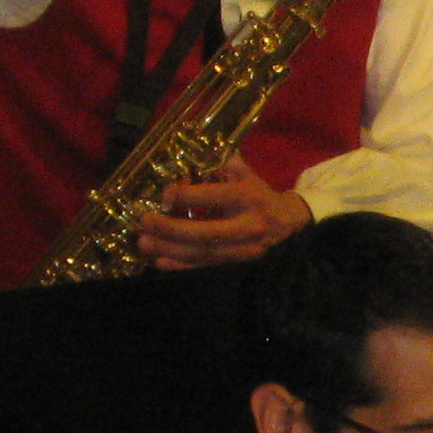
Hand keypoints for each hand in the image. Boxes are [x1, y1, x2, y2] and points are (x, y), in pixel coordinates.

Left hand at [137, 157, 309, 268]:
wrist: (288, 222)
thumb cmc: (258, 193)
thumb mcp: (244, 172)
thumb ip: (216, 166)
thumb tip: (181, 168)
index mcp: (250, 198)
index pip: (216, 197)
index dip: (188, 196)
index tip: (164, 195)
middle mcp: (248, 226)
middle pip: (207, 233)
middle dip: (172, 229)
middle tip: (145, 221)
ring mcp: (243, 249)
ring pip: (203, 253)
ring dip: (170, 249)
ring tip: (144, 242)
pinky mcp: (237, 263)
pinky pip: (206, 266)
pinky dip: (181, 266)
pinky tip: (159, 262)